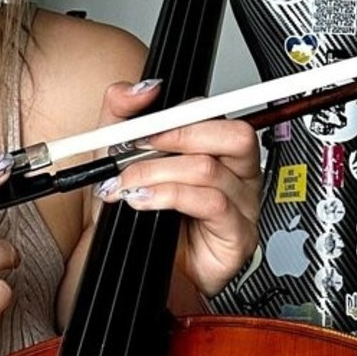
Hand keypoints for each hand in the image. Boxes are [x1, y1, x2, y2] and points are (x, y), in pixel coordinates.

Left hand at [93, 79, 260, 297]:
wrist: (124, 267)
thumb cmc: (132, 217)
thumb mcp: (116, 158)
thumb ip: (121, 116)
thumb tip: (140, 89)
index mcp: (215, 151)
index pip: (215, 115)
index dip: (179, 114)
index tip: (141, 125)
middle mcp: (235, 175)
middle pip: (234, 134)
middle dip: (179, 136)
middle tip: (139, 149)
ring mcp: (240, 206)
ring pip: (212, 169)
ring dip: (158, 173)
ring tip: (129, 185)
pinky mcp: (237, 237)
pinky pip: (213, 204)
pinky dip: (171, 197)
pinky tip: (145, 202)